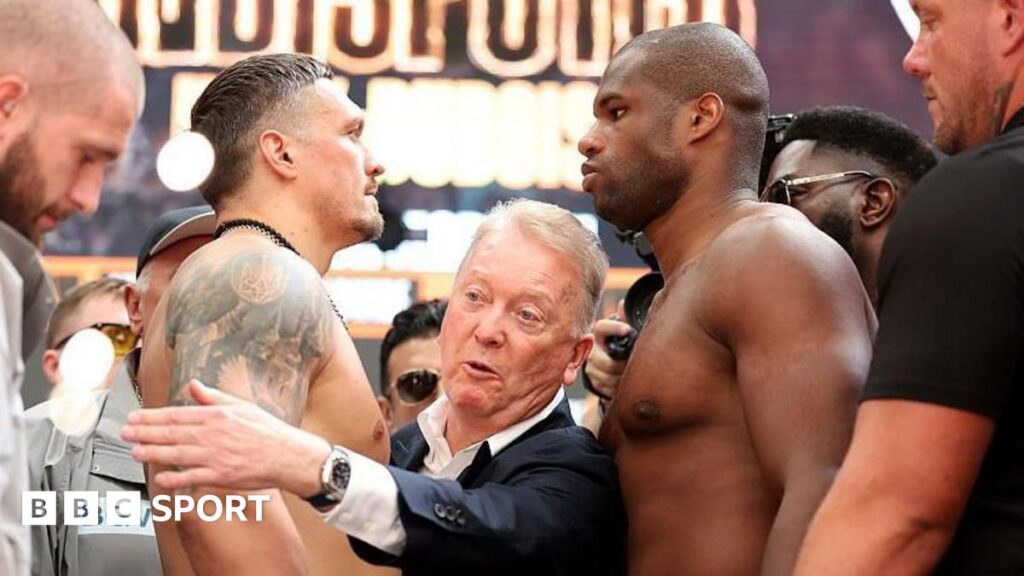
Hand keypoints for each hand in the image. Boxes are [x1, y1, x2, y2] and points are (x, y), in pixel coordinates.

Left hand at [121, 379, 330, 497]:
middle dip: (144, 433)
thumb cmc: (268, 431)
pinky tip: (160, 478)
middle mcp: (213, 434)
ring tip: (135, 452)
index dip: (151, 417)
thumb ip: (214, 397)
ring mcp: (216, 455)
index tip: (135, 417)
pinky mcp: (221, 475)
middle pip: (171, 433)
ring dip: (153, 453)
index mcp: (217, 415)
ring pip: (176, 454)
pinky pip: (192, 477)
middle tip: (125, 433)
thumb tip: (193, 386)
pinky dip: (174, 478)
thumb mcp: (242, 406)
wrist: (288, 455)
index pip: (176, 414)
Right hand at [585, 311, 632, 400]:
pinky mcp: (593, 382)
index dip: (614, 328)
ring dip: (622, 378)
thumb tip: (623, 304)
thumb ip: (624, 318)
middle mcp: (591, 350)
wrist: (607, 361)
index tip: (628, 329)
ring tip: (631, 374)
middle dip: (624, 366)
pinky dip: (617, 388)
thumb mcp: (621, 329)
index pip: (602, 328)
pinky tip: (623, 382)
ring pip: (608, 378)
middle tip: (636, 364)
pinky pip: (607, 389)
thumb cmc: (619, 342)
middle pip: (608, 362)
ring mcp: (591, 367)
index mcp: (599, 333)